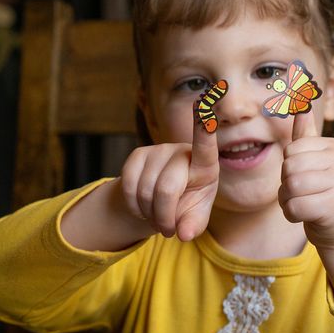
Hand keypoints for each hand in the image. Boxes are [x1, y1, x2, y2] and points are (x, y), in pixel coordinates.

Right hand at [120, 114, 218, 240]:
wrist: (159, 202)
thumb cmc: (185, 207)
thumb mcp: (194, 218)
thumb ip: (193, 225)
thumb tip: (184, 233)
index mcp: (204, 165)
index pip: (205, 145)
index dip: (203, 126)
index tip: (205, 99)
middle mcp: (181, 152)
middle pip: (167, 189)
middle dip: (165, 217)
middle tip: (168, 231)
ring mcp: (158, 151)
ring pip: (145, 191)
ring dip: (149, 214)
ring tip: (157, 218)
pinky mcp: (137, 156)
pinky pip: (129, 186)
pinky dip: (134, 206)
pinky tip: (142, 208)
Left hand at [279, 112, 333, 248]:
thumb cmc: (321, 192)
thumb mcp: (314, 162)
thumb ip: (306, 135)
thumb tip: (302, 105)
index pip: (290, 150)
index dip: (288, 169)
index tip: (305, 178)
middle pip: (288, 167)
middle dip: (287, 186)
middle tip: (304, 194)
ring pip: (290, 187)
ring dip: (288, 201)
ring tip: (304, 204)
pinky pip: (294, 207)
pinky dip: (292, 214)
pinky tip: (306, 216)